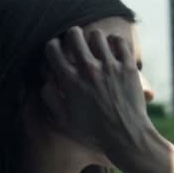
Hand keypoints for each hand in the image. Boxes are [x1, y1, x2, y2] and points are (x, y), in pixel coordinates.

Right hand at [42, 26, 154, 161]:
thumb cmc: (94, 132)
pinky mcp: (128, 68)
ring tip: (97, 48)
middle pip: (74, 34)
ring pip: (97, 35)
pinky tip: (113, 50)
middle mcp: (88, 69)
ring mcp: (109, 67)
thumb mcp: (64, 120)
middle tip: (76, 43)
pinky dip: (115, 43)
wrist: (126, 138)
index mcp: (69, 81)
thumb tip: (45, 80)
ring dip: (95, 40)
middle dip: (73, 36)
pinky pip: (120, 42)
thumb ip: (50, 98)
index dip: (53, 46)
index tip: (58, 50)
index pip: (53, 47)